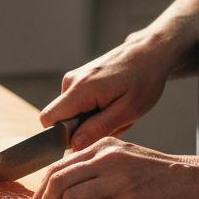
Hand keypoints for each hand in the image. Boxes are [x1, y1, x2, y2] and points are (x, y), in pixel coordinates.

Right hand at [40, 33, 183, 149]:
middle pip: (61, 119)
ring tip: (116, 112)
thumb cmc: (144, 80)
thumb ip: (98, 128)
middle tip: (113, 124)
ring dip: (92, 121)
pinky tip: (113, 104)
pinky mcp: (79, 79)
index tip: (86, 140)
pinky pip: (78, 105)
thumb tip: (73, 145)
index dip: (61, 136)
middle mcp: (71, 82)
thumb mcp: (127, 111)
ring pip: (72, 114)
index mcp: (80, 89)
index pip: (48, 119)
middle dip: (84, 130)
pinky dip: (94, 111)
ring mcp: (74, 79)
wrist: (150, 53)